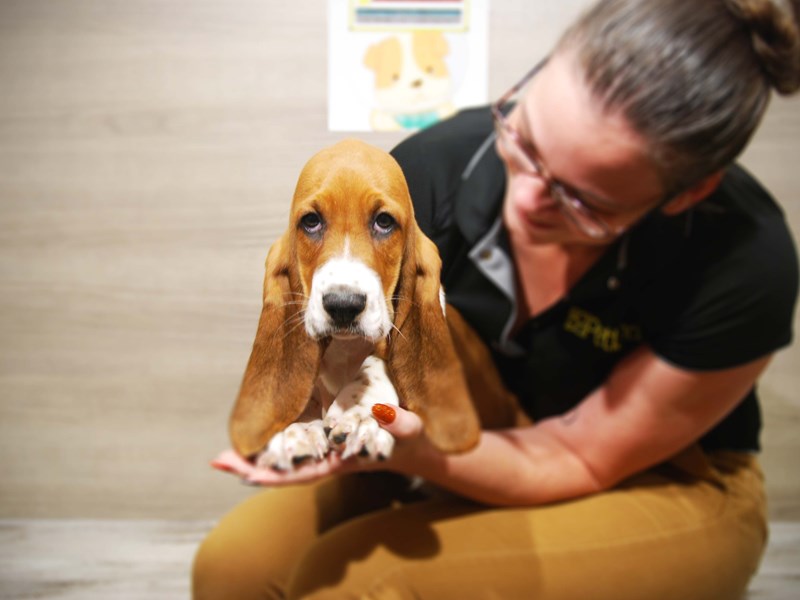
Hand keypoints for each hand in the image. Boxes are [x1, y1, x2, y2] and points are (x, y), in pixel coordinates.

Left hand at [211, 403, 425, 485]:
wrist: (411, 444)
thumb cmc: (410, 441)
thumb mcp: (410, 430)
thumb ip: (400, 423)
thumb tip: (381, 410)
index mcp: (341, 461)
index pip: (305, 472)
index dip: (277, 475)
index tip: (250, 476)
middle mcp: (326, 456)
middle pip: (284, 467)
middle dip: (253, 468)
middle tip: (220, 462)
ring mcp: (321, 446)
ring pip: (283, 455)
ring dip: (255, 456)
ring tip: (223, 457)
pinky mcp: (322, 433)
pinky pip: (293, 438)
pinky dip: (271, 439)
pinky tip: (252, 436)